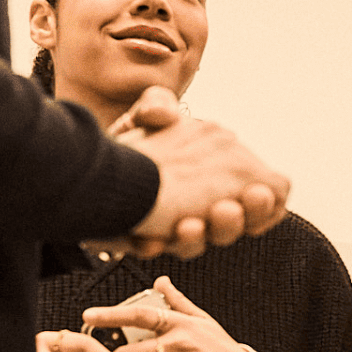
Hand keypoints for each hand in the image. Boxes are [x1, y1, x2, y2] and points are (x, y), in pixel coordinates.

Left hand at [116, 89, 288, 258]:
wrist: (84, 169)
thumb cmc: (120, 145)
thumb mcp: (141, 115)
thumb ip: (158, 104)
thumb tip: (166, 114)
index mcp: (220, 170)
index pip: (263, 193)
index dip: (268, 201)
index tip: (258, 194)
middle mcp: (208, 199)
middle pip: (243, 221)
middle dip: (247, 217)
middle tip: (233, 206)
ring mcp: (184, 221)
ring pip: (210, 240)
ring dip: (208, 232)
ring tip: (195, 221)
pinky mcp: (157, 237)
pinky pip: (169, 247)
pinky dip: (165, 241)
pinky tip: (157, 235)